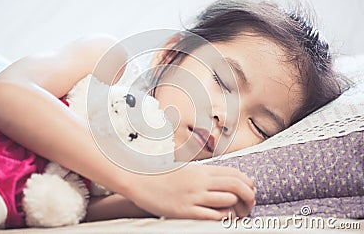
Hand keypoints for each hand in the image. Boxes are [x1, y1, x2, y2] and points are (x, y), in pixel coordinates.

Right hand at [124, 164, 254, 219]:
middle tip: (251, 203)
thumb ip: (204, 174)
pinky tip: (223, 219)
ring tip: (238, 213)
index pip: (233, 173)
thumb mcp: (186, 170)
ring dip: (238, 208)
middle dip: (249, 195)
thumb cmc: (163, 176)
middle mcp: (200, 181)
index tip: (250, 189)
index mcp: (201, 170)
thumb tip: (221, 179)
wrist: (140, 180)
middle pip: (236, 185)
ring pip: (228, 200)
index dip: (247, 182)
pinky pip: (211, 216)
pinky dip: (223, 218)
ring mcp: (193, 196)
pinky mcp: (185, 211)